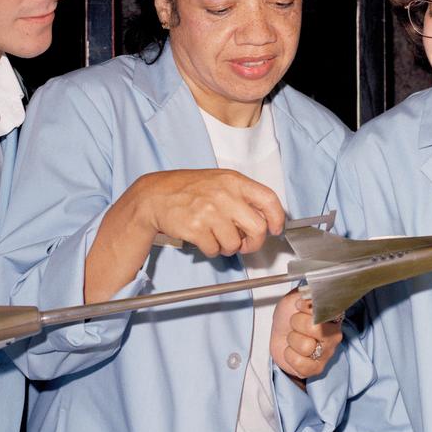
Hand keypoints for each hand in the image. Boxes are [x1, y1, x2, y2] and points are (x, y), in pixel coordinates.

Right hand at [85, 169, 283, 301]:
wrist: (155, 195)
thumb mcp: (220, 182)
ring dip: (228, 247)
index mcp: (234, 181)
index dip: (276, 219)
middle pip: (257, 229)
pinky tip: (203, 239)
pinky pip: (214, 249)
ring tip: (217, 237)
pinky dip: (211, 250)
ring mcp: (210, 211)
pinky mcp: (196, 227)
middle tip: (245, 244)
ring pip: (235, 243)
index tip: (274, 229)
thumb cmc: (189, 190)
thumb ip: (243, 197)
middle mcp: (225, 195)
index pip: (269, 200)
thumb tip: (266, 220)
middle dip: (253, 243)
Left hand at [270, 291, 341, 379]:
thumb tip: (311, 297)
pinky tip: (292, 351)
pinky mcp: (316, 368)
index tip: (298, 306)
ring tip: (293, 338)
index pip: (325, 309)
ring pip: (306, 346)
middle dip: (297, 323)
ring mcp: (327, 353)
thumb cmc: (288, 316)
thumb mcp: (294, 298)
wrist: (279, 334)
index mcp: (333, 315)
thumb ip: (305, 294)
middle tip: (294, 324)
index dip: (307, 308)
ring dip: (292, 341)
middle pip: (316, 328)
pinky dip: (289, 356)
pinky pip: (300, 363)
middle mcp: (335, 334)